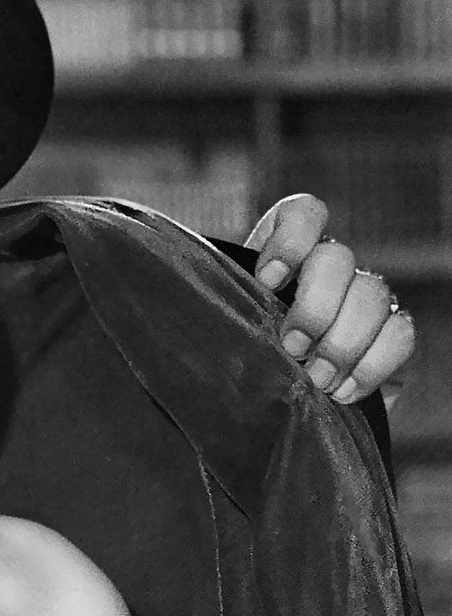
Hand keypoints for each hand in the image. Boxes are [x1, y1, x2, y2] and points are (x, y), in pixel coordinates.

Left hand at [244, 194, 415, 403]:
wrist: (281, 402)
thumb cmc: (243, 356)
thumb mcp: (228, 327)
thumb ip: (227, 308)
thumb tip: (213, 315)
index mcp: (288, 252)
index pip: (304, 213)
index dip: (290, 240)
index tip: (266, 281)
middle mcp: (331, 268)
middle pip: (337, 259)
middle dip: (315, 307)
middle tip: (292, 348)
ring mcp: (367, 299)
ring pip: (372, 295)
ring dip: (342, 342)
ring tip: (316, 379)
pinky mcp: (392, 335)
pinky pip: (400, 334)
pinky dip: (372, 365)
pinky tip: (343, 391)